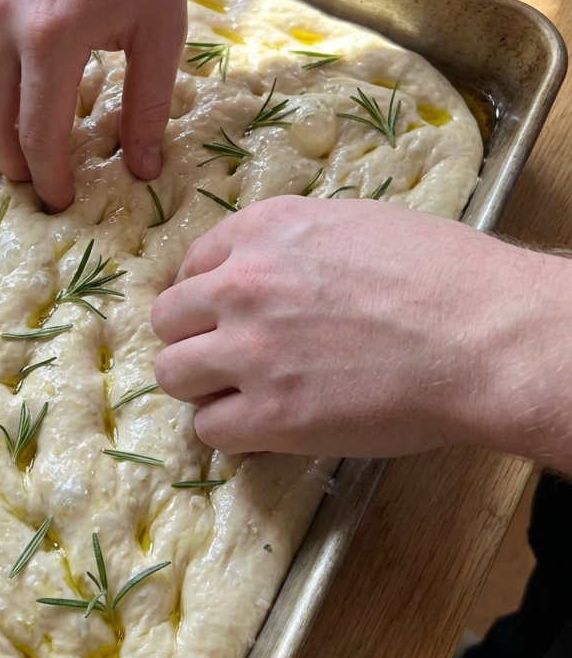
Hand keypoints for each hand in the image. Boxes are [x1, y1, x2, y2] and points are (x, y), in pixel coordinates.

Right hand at [0, 0, 204, 209]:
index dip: (49, 178)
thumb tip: (142, 171)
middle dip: (10, 164)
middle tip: (35, 176)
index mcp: (53, 37)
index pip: (37, 135)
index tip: (60, 198)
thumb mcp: (161, 31)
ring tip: (7, 140)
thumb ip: (147, 107)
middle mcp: (0, 20)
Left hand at [151, 195, 571, 462]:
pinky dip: (231, 431)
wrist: (488, 337)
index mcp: (262, 230)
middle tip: (228, 359)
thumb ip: (289, 248)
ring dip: (201, 387)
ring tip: (241, 395)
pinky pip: (208, 430)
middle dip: (193, 340)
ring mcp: (249, 351)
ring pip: (173, 376)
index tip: (218, 317)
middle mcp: (241, 285)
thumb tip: (258, 273)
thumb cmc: (443, 276)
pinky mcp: (268, 414)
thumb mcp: (353, 226)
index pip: (189, 267)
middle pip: (168, 322)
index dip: (202, 298)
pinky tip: (263, 426)